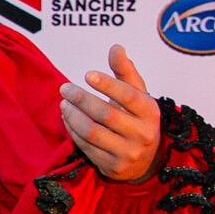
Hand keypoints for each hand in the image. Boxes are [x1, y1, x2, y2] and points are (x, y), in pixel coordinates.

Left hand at [60, 45, 160, 182]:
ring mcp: (128, 153)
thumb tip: (116, 47)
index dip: (108, 84)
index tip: (88, 74)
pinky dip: (72, 131)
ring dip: (72, 116)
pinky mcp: (112, 166)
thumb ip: (125, 72)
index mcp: (151, 112)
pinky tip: (67, 119)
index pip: (129, 96)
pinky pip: (86, 147)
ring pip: (92, 132)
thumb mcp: (138, 95)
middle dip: (81, 99)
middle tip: (65, 88)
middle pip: (106, 114)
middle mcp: (143, 134)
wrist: (146, 161)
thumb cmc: (137, 119)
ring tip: (63, 104)